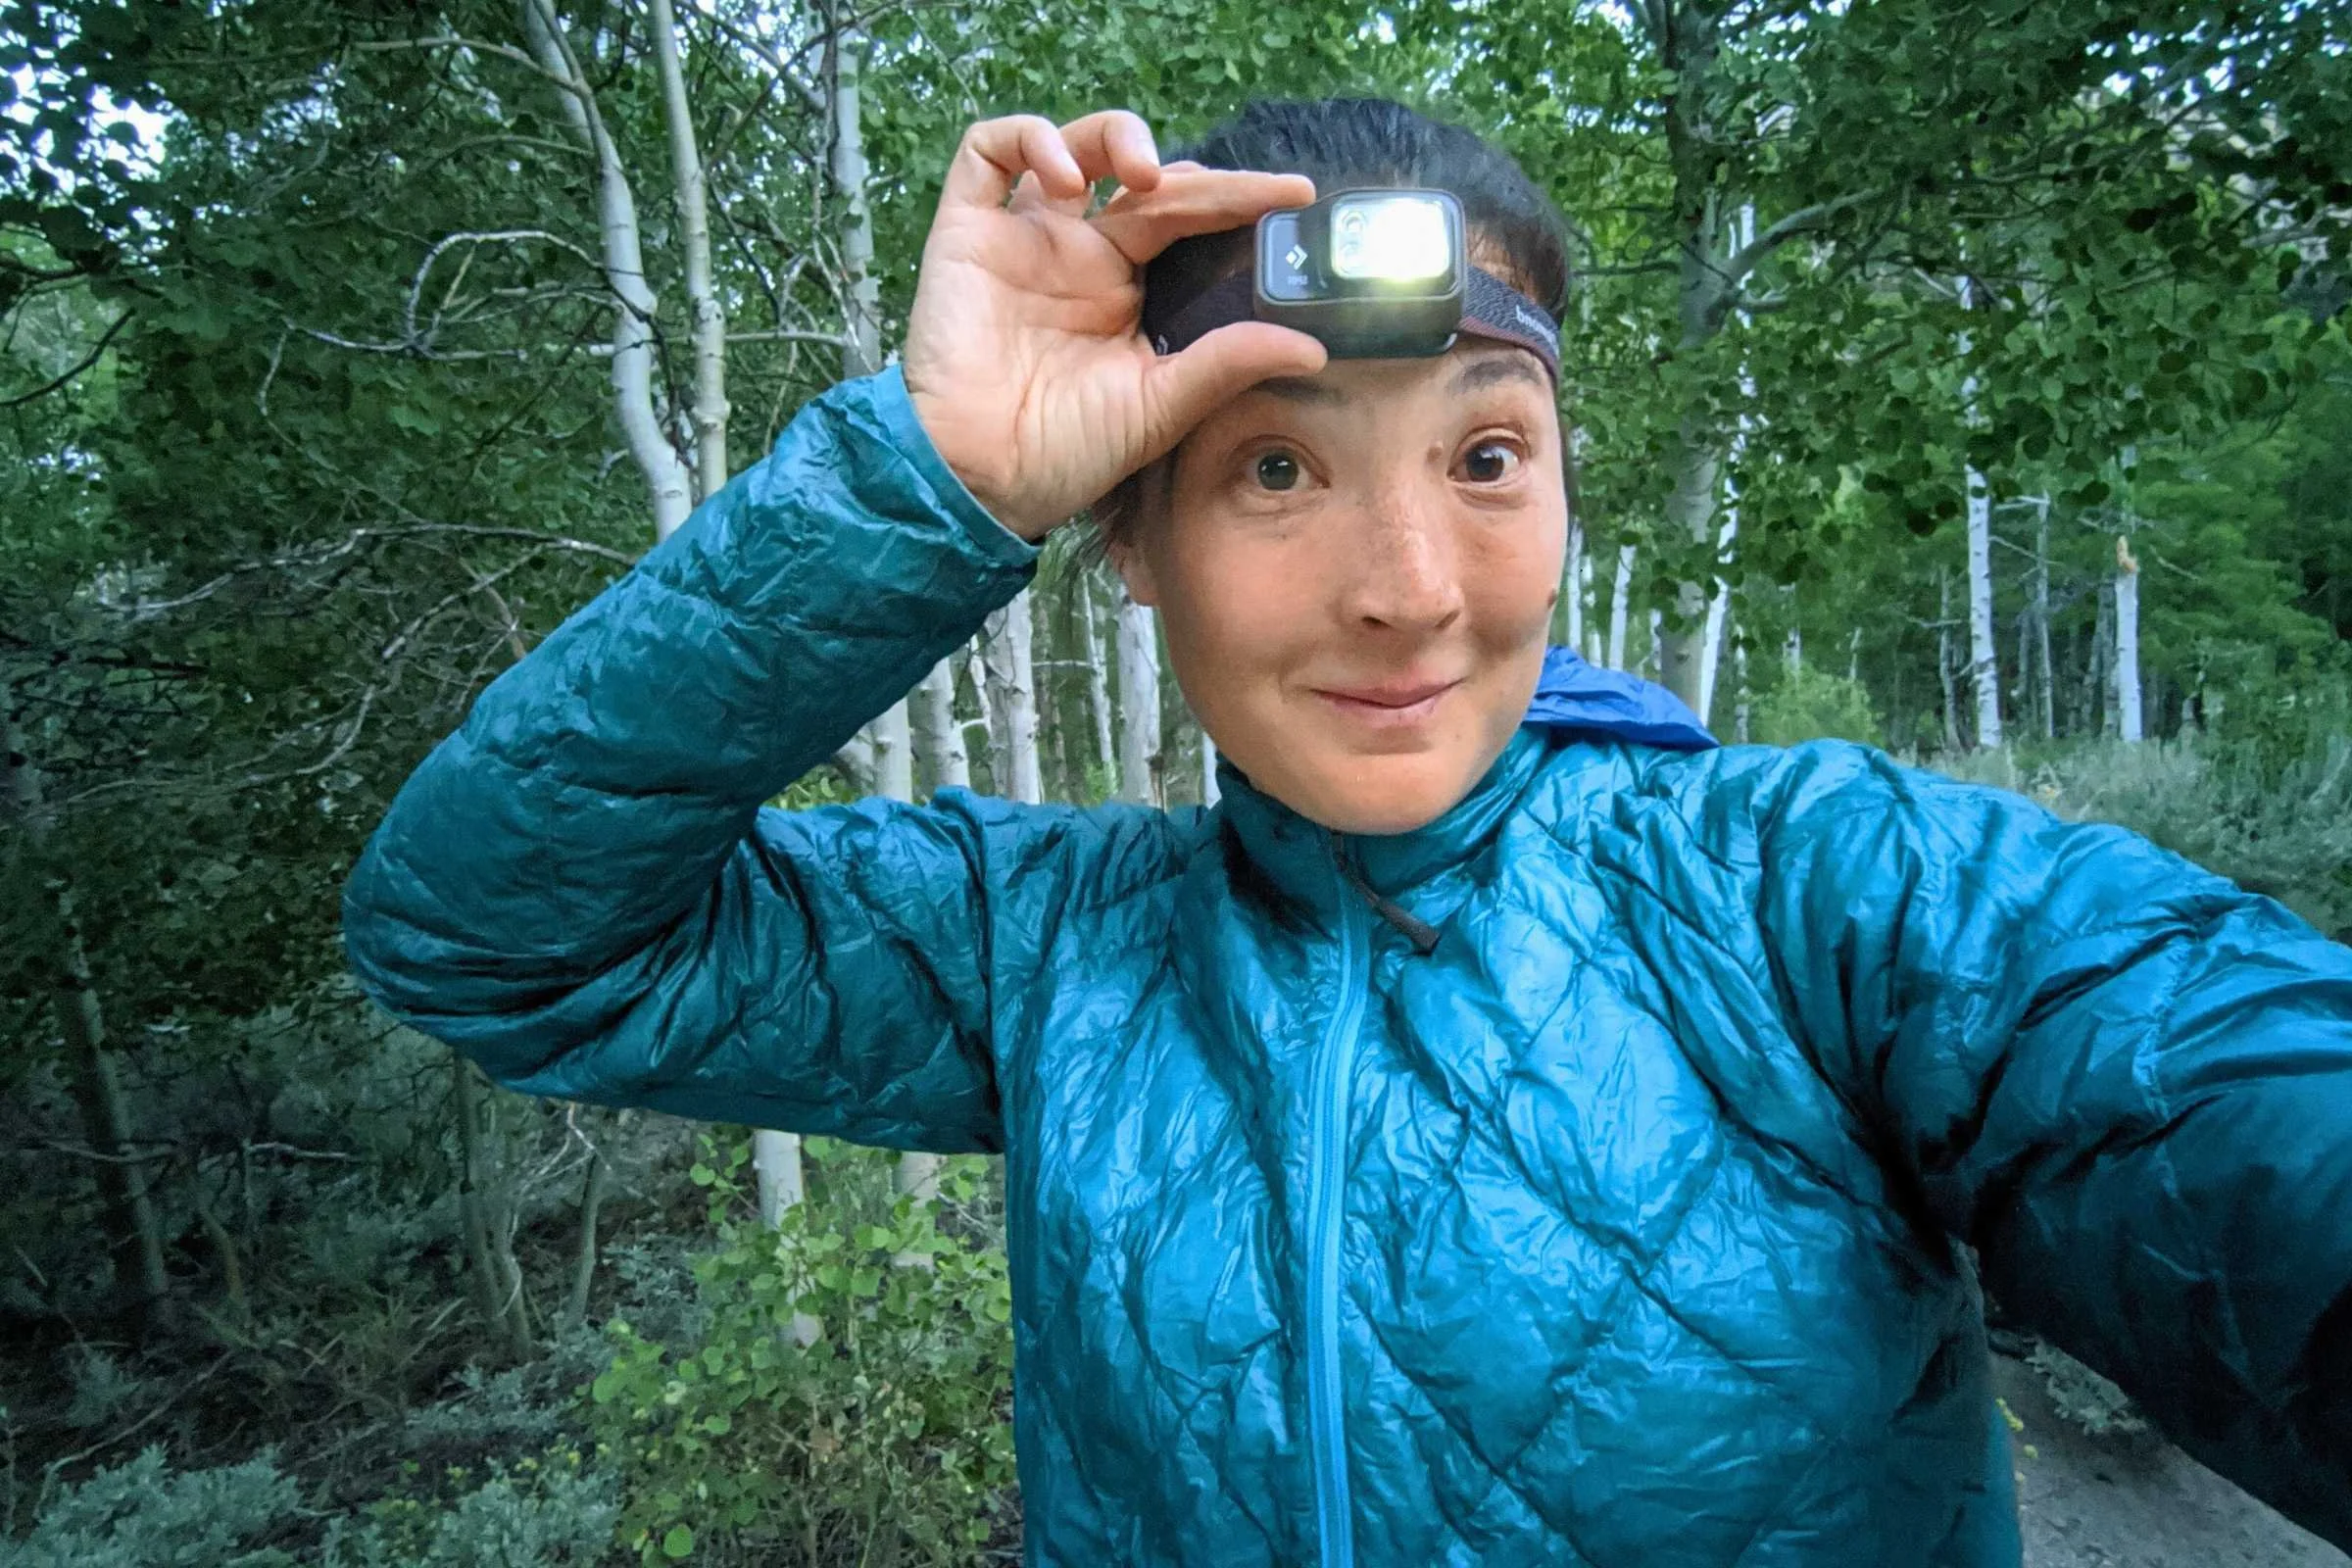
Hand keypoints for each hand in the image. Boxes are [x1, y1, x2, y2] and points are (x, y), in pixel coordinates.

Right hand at [902, 111, 1326, 542]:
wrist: (980, 478)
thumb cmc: (1065, 453)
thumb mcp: (1159, 407)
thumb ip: (1225, 365)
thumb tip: (1312, 346)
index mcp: (1127, 291)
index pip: (1191, 222)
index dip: (1239, 200)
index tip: (1294, 196)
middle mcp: (1080, 255)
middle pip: (1146, 183)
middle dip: (1196, 178)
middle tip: (1229, 196)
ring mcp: (1025, 239)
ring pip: (1075, 146)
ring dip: (1115, 137)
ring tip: (1141, 175)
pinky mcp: (968, 231)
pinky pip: (988, 153)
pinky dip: (1029, 139)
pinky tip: (1069, 179)